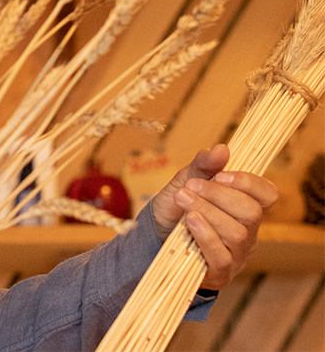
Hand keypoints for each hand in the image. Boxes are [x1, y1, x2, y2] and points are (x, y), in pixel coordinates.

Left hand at [150, 144, 277, 290]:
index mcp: (244, 206)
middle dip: (219, 195)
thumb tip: (221, 148)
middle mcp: (247, 231)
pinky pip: (222, 256)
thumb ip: (203, 166)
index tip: (220, 175)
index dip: (249, 183)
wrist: (151, 239)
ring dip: (208, 212)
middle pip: (251, 212)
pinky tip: (190, 222)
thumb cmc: (175, 210)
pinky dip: (206, 236)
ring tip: (183, 200)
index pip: (267, 194)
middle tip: (191, 186)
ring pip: (237, 233)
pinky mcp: (220, 272)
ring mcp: (236, 254)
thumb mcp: (184, 182)